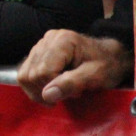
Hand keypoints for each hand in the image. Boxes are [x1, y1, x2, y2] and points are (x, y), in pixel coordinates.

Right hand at [17, 29, 131, 104]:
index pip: (44, 71)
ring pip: (25, 73)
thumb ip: (71, 84)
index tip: (76, 93)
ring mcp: (41, 44)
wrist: (110, 55)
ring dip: (39, 89)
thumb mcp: (95, 76)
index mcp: (62, 41)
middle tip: (69, 93)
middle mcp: (47, 39)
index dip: (55, 88)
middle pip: (31, 73)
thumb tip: (47, 95)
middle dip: (47, 90)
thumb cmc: (107, 66)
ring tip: (59, 91)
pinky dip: (35, 85)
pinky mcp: (38, 51)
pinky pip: (25, 71)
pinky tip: (51, 87)